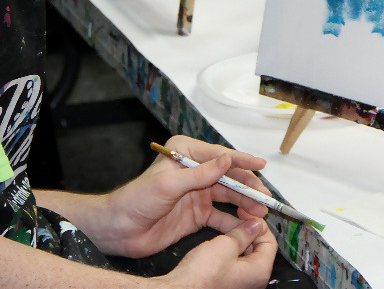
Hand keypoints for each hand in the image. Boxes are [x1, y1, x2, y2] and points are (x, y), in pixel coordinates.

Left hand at [95, 136, 272, 258]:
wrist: (119, 230)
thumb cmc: (136, 200)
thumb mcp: (168, 184)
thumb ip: (200, 173)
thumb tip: (227, 161)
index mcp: (185, 153)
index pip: (220, 155)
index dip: (242, 161)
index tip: (261, 164)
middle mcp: (194, 171)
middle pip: (230, 177)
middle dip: (249, 187)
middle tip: (265, 199)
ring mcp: (198, 193)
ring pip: (230, 197)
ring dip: (246, 205)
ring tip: (261, 214)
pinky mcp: (198, 214)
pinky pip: (222, 217)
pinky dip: (236, 222)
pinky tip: (248, 226)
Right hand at [160, 210, 276, 288]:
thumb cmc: (202, 275)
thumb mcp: (226, 246)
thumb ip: (243, 233)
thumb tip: (254, 225)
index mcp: (259, 271)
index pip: (270, 242)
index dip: (259, 224)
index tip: (248, 214)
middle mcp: (253, 279)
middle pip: (259, 247)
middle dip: (249, 230)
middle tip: (239, 216)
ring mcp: (239, 281)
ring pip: (245, 252)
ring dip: (238, 237)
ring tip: (227, 225)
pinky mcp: (226, 280)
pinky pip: (234, 260)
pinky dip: (229, 248)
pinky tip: (219, 240)